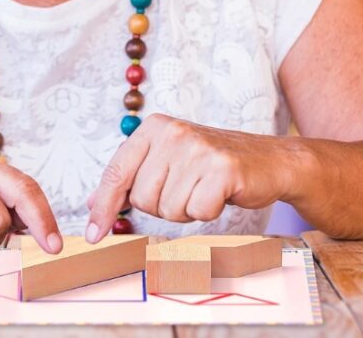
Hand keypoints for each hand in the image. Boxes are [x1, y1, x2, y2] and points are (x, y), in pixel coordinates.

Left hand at [85, 113, 299, 242]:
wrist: (269, 161)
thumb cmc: (212, 165)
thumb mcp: (167, 160)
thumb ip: (130, 177)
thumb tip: (93, 203)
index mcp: (154, 128)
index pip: (116, 172)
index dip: (103, 206)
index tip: (92, 234)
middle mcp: (173, 133)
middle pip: (142, 198)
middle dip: (162, 205)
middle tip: (187, 188)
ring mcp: (198, 149)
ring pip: (168, 209)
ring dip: (186, 209)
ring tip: (203, 189)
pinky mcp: (223, 169)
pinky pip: (197, 212)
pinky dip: (208, 212)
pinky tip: (219, 194)